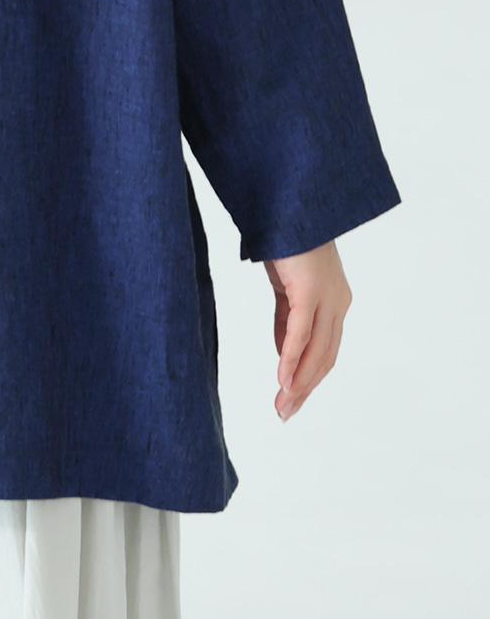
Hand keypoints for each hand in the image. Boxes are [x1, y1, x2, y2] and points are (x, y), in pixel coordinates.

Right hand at [264, 240, 351, 420]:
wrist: (285, 205)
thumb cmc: (284, 240)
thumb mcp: (285, 286)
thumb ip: (288, 318)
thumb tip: (286, 352)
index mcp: (334, 302)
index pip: (325, 352)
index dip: (307, 379)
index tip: (289, 400)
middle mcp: (337, 303)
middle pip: (324, 359)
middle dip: (304, 389)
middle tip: (284, 413)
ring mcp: (326, 298)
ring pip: (316, 353)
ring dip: (297, 383)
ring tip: (282, 405)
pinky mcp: (309, 292)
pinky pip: (300, 335)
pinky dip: (291, 360)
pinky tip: (282, 380)